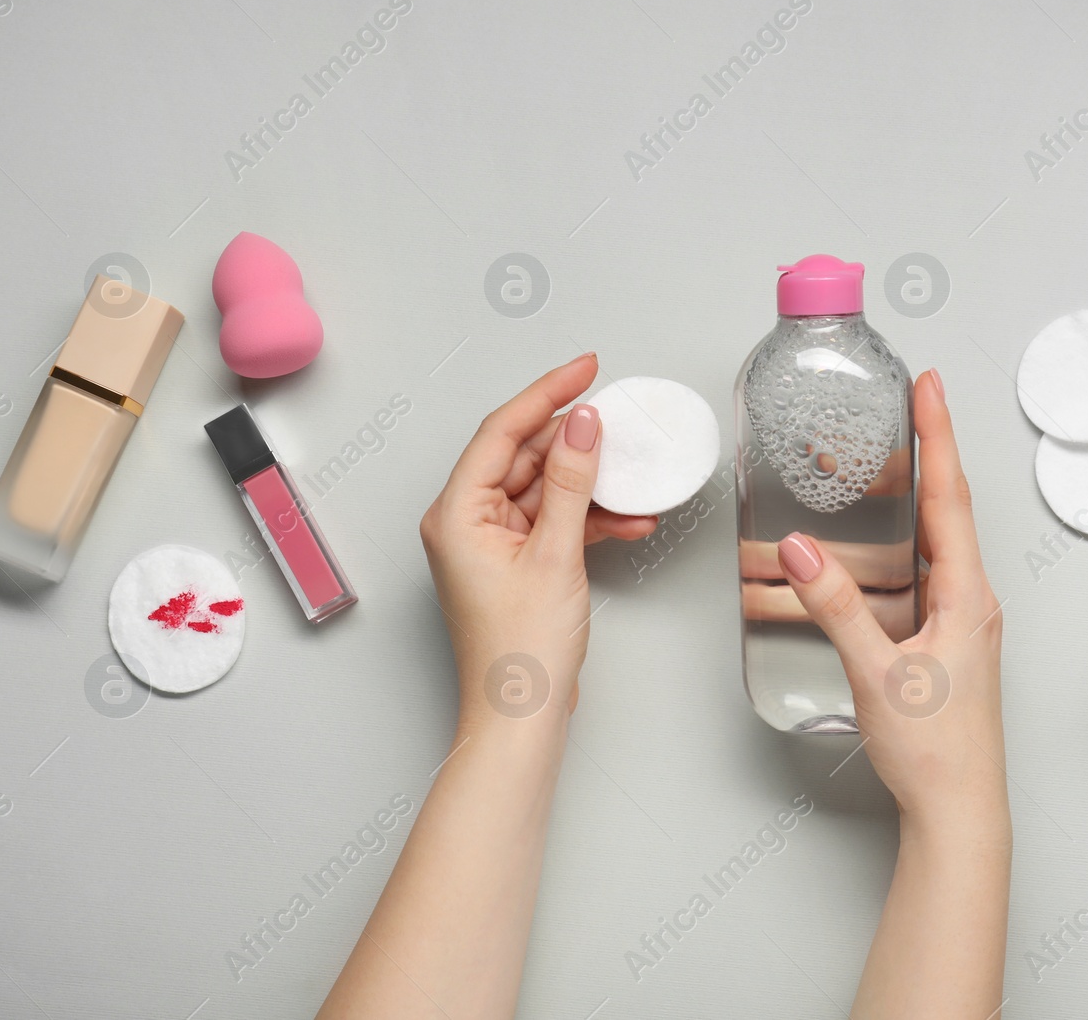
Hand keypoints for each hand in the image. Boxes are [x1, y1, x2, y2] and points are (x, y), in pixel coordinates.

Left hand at [418, 353, 656, 726]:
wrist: (522, 716)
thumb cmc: (520, 653)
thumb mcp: (555, 554)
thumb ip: (570, 483)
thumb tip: (582, 426)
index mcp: (456, 513)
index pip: (502, 432)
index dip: (546, 394)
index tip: (584, 370)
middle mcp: (465, 522)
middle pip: (522, 455)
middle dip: (573, 439)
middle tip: (617, 417)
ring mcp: (490, 544)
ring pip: (543, 488)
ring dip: (589, 483)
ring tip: (631, 473)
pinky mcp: (514, 563)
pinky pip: (552, 521)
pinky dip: (588, 517)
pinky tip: (627, 518)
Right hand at [777, 370, 1005, 833]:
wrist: (960, 811)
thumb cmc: (935, 752)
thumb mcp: (877, 674)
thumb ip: (837, 608)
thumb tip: (802, 549)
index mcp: (967, 597)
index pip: (952, 497)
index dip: (939, 436)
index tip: (931, 387)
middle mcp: (973, 600)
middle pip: (951, 506)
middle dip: (931, 449)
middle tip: (912, 401)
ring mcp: (962, 619)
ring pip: (940, 539)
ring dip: (918, 492)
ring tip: (894, 454)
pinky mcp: (947, 639)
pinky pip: (928, 571)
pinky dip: (907, 539)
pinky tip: (883, 540)